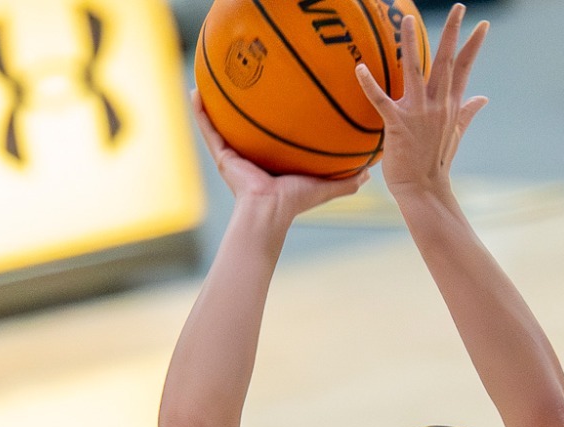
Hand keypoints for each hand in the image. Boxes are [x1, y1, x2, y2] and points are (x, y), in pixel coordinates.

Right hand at [191, 91, 366, 223]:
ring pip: (221, 122)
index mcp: (270, 160)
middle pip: (245, 123)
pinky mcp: (222, 155)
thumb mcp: (324, 186)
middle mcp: (249, 154)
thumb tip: (369, 173)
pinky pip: (209, 129)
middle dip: (242, 103)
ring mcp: (233, 154)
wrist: (269, 212)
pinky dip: (200, 112)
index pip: (271, 133)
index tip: (276, 95)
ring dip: (213, 102)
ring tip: (211, 77)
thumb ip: (346, 180)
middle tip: (243, 78)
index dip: (272, 116)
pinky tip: (194, 93)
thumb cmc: (294, 202)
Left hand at [353, 6, 488, 198]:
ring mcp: (418, 114)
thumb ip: (468, 112)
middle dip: (453, 33)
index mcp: (450, 104)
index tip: (482, 24)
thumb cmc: (436, 161)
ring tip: (408, 20)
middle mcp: (437, 104)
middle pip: (447, 62)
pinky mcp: (397, 125)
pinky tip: (359, 67)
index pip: (466, 68)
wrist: (424, 188)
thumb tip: (484, 98)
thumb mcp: (456, 133)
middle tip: (459, 7)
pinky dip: (369, 84)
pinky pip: (381, 100)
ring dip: (411, 45)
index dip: (474, 45)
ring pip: (416, 72)